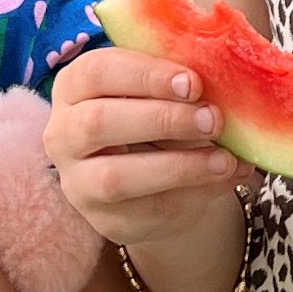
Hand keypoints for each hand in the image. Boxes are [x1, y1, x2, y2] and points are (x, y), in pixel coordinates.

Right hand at [44, 46, 248, 258]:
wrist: (158, 182)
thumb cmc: (158, 120)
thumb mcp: (164, 94)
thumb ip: (182, 85)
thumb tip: (229, 77)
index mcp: (74, 86)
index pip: (96, 71)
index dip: (145, 75)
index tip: (192, 82)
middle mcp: (63, 133)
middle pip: (98, 122)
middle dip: (162, 119)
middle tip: (212, 118)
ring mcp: (78, 181)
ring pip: (116, 176)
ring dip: (178, 166)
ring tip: (224, 159)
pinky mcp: (104, 219)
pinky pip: (146, 209)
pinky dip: (192, 193)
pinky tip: (224, 178)